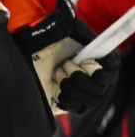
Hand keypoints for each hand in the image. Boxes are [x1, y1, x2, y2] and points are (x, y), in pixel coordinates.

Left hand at [15, 0, 118, 114]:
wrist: (22, 45)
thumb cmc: (46, 34)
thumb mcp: (70, 29)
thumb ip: (90, 35)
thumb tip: (113, 33)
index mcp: (94, 59)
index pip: (110, 73)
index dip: (101, 73)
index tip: (86, 63)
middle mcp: (87, 76)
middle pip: (100, 91)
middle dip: (82, 79)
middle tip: (64, 66)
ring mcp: (75, 89)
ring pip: (89, 100)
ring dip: (72, 87)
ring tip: (57, 73)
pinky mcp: (61, 101)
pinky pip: (74, 107)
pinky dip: (66, 99)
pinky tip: (55, 88)